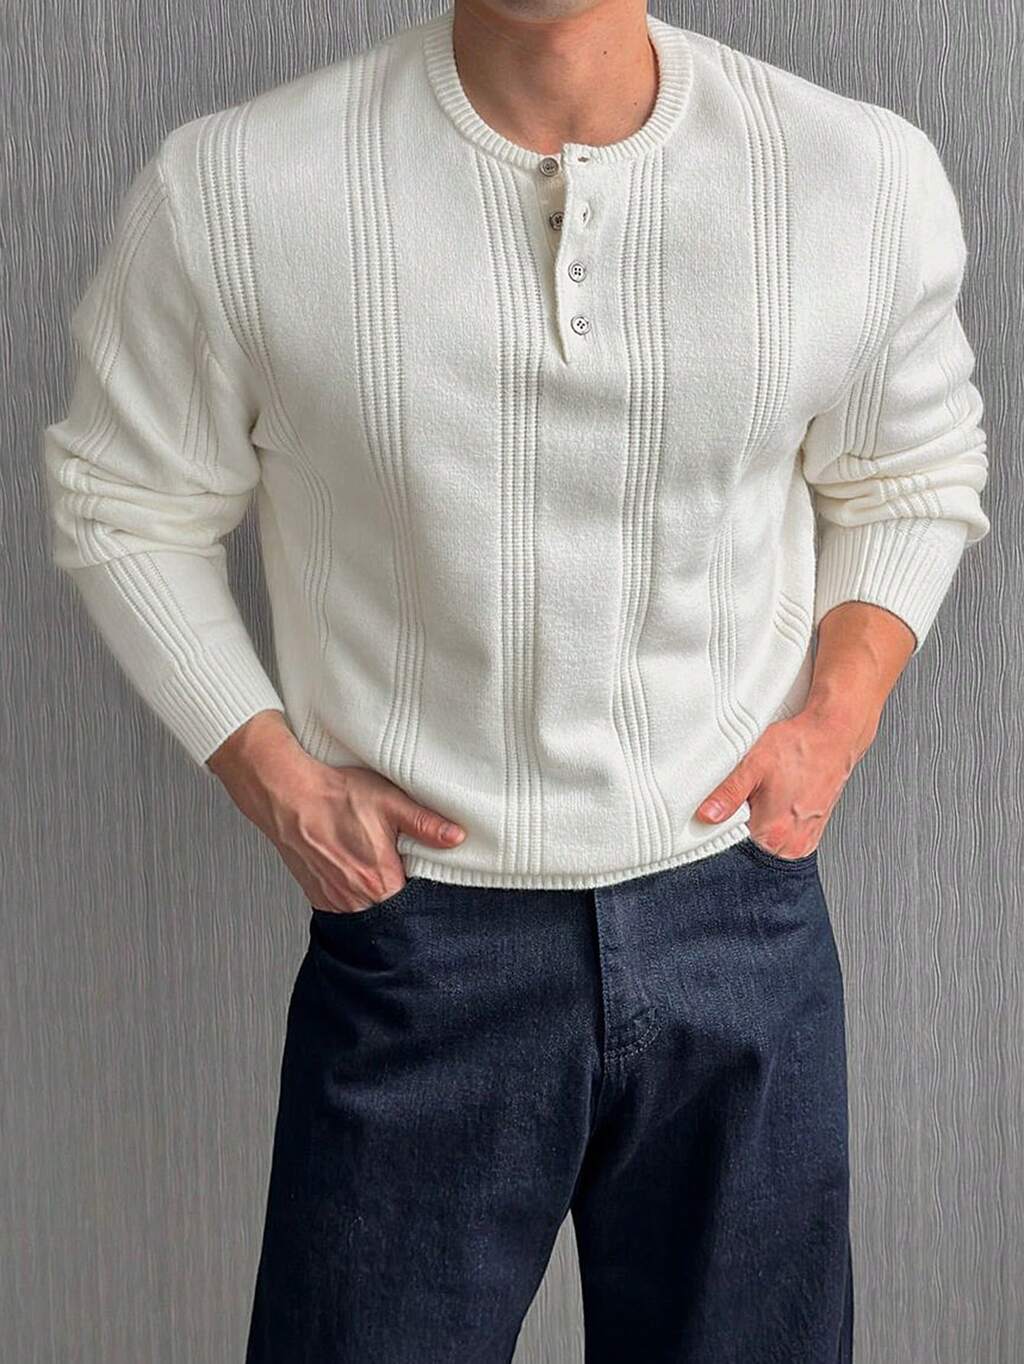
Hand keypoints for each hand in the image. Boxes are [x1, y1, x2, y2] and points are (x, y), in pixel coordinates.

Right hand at [206, 711, 466, 912]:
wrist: (288, 796)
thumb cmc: (336, 797)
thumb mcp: (390, 803)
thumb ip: (426, 824)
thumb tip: (457, 838)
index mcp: (381, 882)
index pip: (417, 905)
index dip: (426, 894)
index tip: (428, 879)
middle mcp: (357, 901)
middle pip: (393, 912)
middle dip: (402, 896)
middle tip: (402, 870)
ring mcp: (335, 903)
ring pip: (369, 913)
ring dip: (378, 899)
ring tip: (378, 870)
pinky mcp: (319, 899)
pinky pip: (347, 910)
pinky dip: (356, 897)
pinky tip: (357, 874)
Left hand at [693, 705, 878, 858]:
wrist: (833, 736)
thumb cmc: (799, 746)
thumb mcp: (753, 764)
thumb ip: (728, 793)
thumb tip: (707, 815)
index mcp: (774, 833)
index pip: (732, 840)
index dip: (726, 818)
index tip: (734, 799)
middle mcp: (792, 844)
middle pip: (750, 840)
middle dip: (746, 817)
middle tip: (758, 789)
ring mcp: (804, 842)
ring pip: (768, 838)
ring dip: (764, 818)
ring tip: (775, 791)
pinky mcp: (812, 834)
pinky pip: (784, 835)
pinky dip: (779, 819)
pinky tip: (784, 796)